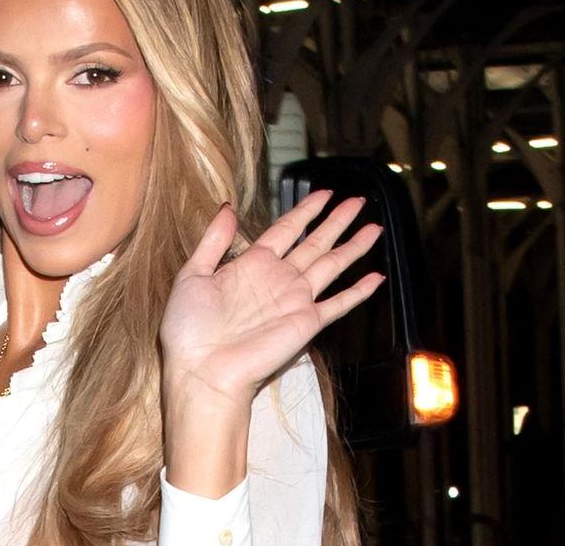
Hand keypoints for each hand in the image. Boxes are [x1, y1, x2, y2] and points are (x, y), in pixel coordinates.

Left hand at [161, 190, 384, 407]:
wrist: (201, 369)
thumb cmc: (189, 328)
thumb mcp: (192, 274)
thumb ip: (213, 241)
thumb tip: (227, 207)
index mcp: (251, 264)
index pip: (286, 229)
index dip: (305, 210)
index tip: (323, 194)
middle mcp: (277, 279)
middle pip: (315, 242)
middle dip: (337, 221)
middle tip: (358, 201)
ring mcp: (294, 300)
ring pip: (332, 265)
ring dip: (353, 246)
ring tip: (374, 227)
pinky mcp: (307, 323)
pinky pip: (338, 304)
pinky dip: (358, 292)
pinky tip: (376, 278)